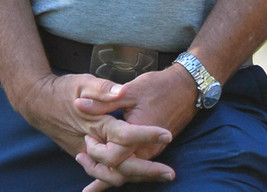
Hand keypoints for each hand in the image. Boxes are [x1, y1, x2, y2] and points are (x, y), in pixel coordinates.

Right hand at [15, 72, 172, 184]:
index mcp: (95, 124)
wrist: (38, 103)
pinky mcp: (84, 155)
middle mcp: (91, 143)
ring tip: (160, 175)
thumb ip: (103, 89)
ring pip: (113, 174)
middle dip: (147, 170)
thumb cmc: (63, 90)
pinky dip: (115, 178)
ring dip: (137, 176)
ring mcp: (86, 153)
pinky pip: (102, 172)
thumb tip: (122, 91)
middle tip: (170, 173)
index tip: (167, 134)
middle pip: (122, 165)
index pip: (125, 135)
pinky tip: (132, 180)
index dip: (147, 135)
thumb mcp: (83, 82)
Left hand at [74, 66, 196, 189]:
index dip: (96, 151)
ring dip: (107, 174)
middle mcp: (146, 150)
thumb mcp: (130, 91)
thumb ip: (104, 102)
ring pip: (127, 173)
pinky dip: (120, 172)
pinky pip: (135, 167)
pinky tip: (108, 179)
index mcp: (138, 136)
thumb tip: (78, 104)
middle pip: (118, 172)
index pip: (112, 157)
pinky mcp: (154, 150)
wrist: (188, 87)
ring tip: (88, 169)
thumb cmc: (159, 87)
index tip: (87, 137)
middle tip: (81, 157)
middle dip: (97, 169)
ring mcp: (152, 152)